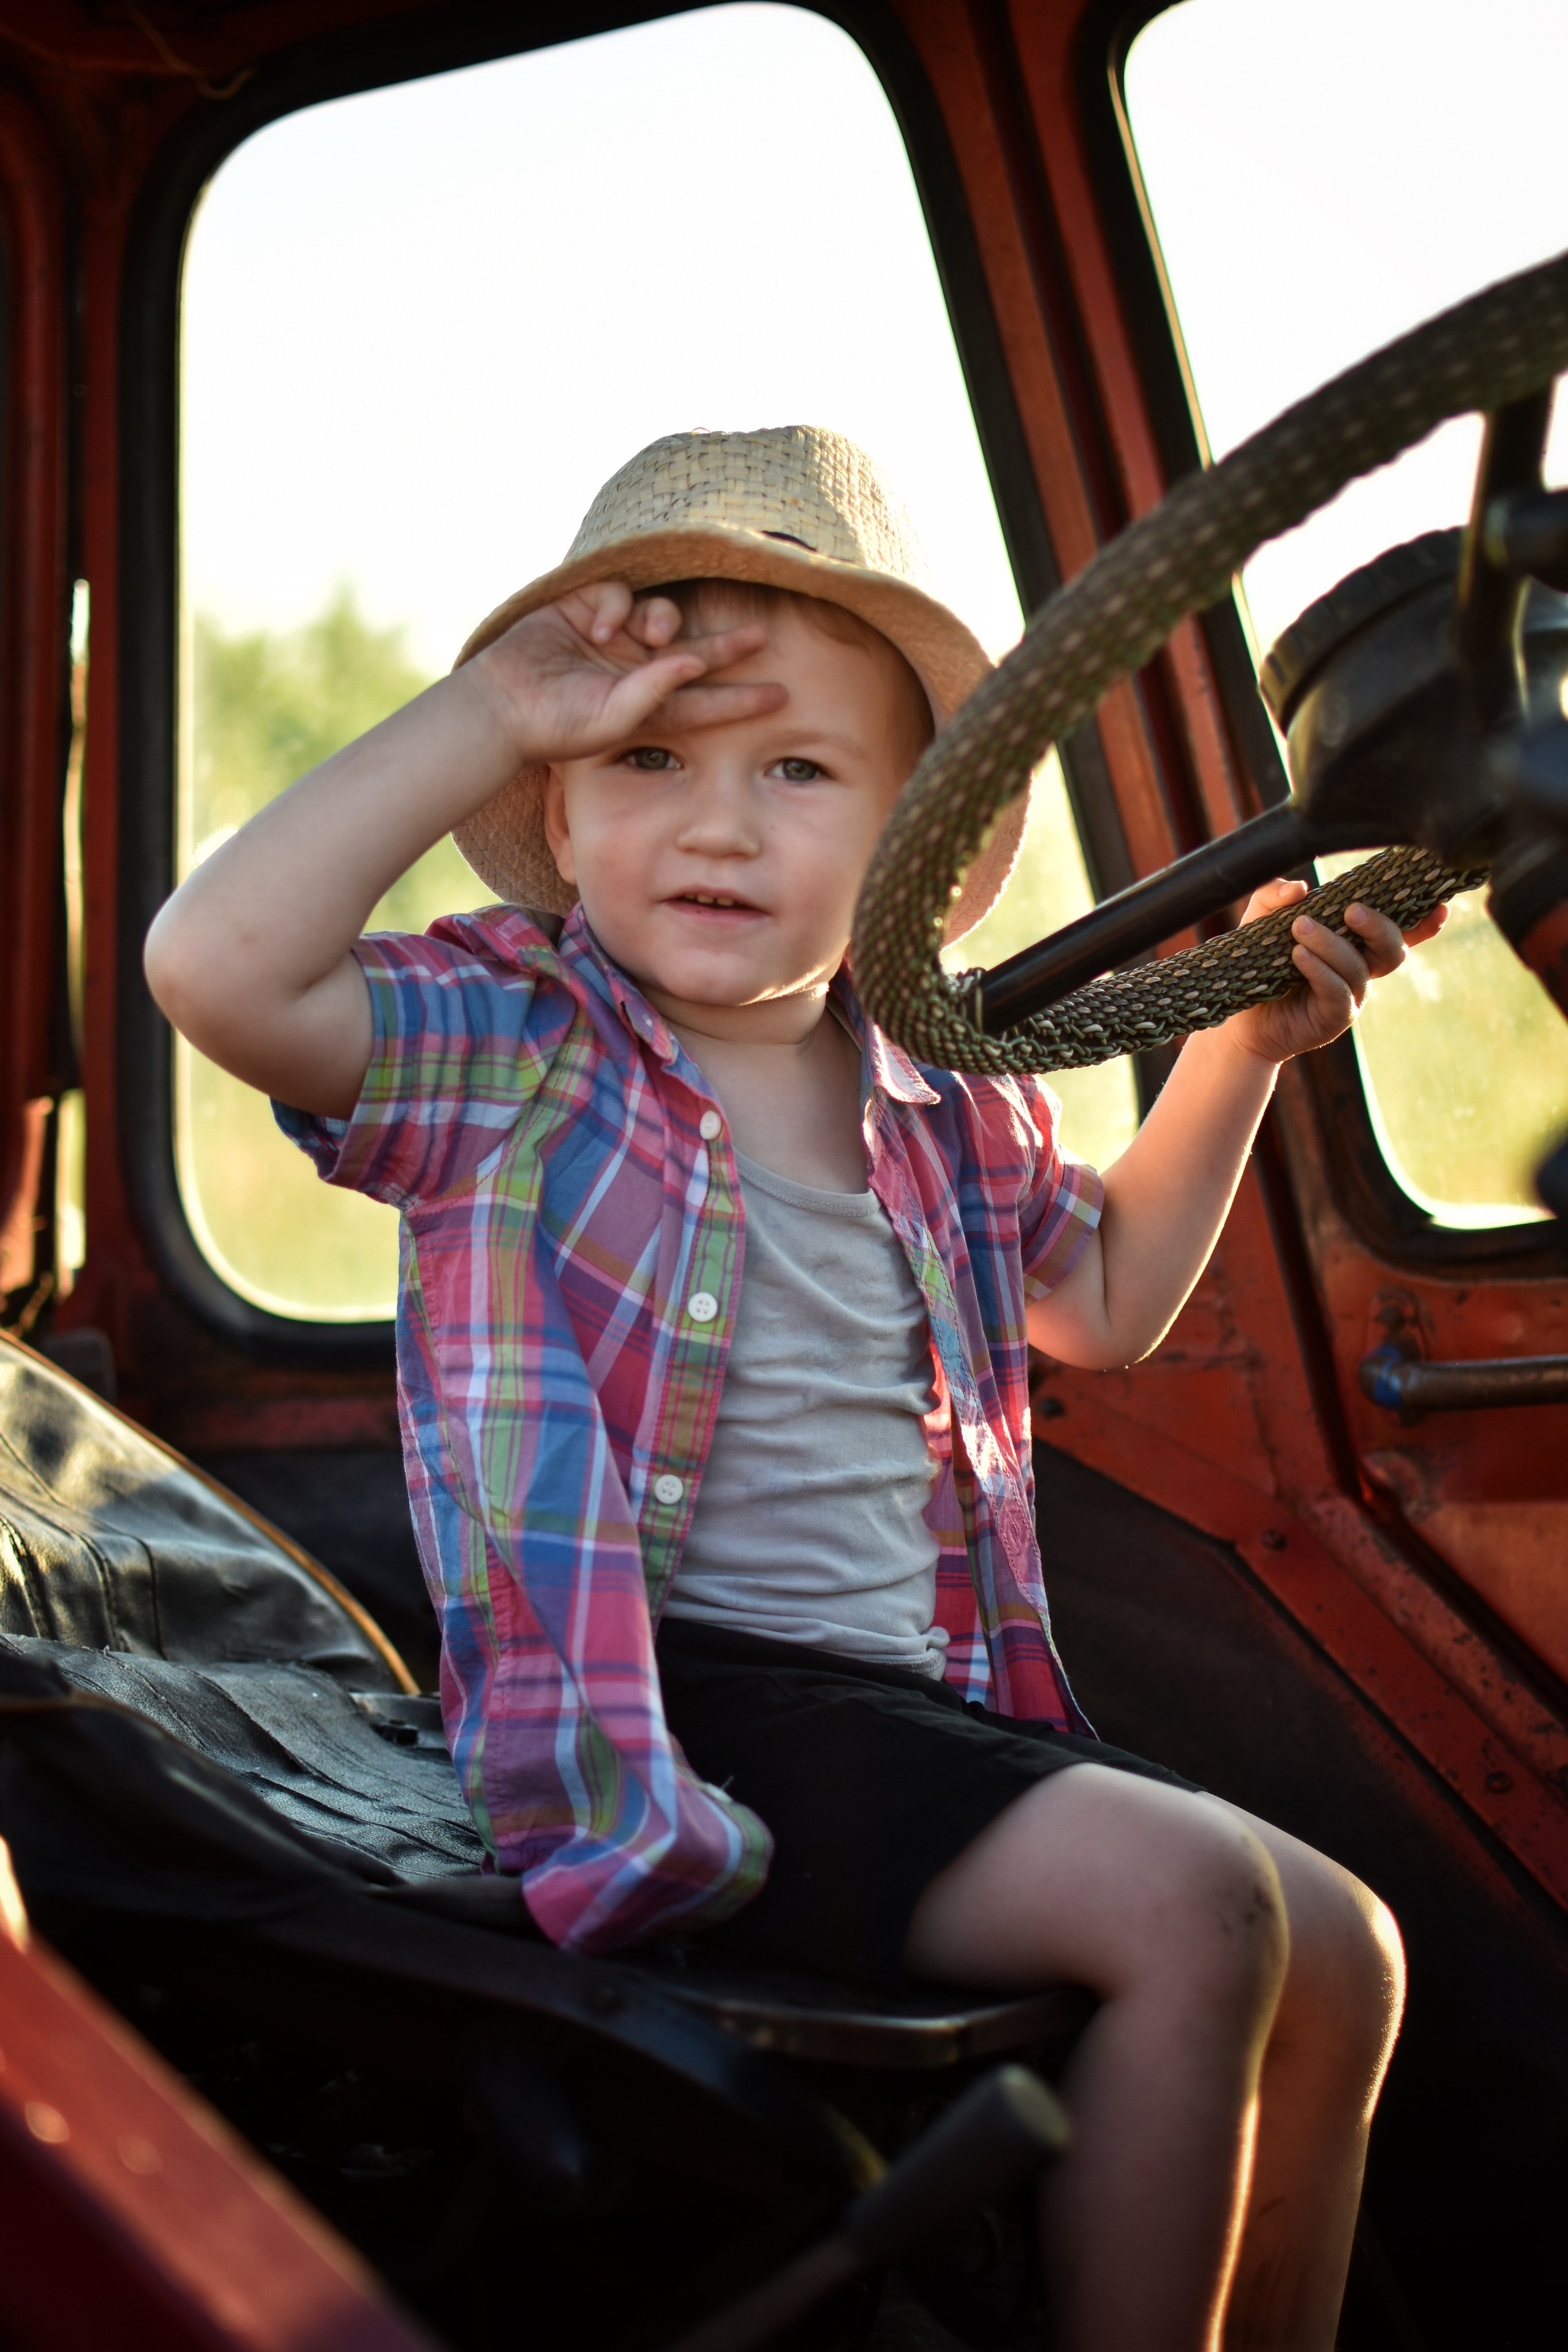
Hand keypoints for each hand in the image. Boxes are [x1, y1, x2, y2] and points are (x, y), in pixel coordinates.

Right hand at [464, 581, 785, 766]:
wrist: (503, 704)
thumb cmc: (558, 725)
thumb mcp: (613, 718)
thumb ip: (655, 692)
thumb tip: (693, 662)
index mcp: (650, 704)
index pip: (706, 699)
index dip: (742, 698)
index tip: (780, 696)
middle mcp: (638, 668)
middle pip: (695, 651)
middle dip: (727, 645)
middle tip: (761, 637)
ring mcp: (614, 636)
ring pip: (661, 613)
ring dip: (662, 619)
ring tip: (648, 634)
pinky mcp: (588, 607)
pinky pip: (620, 591)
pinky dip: (615, 603)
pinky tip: (597, 624)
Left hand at [1223, 875, 1449, 1065]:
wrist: (1241, 1015)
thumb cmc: (1258, 962)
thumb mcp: (1261, 920)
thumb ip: (1275, 896)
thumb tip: (1301, 888)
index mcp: (1356, 942)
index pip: (1400, 930)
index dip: (1424, 922)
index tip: (1440, 905)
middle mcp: (1362, 968)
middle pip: (1394, 948)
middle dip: (1378, 926)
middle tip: (1350, 910)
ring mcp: (1351, 995)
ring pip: (1361, 967)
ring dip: (1333, 944)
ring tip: (1300, 929)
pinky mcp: (1334, 1018)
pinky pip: (1338, 992)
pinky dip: (1320, 970)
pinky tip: (1299, 956)